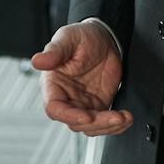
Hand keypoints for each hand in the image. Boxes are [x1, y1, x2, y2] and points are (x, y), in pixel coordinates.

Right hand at [32, 20, 130, 135]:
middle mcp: (67, 97)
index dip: (69, 116)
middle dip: (95, 123)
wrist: (105, 37)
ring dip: (108, 127)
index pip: (55, 108)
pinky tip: (125, 118)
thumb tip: (37, 61)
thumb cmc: (82, 36)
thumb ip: (54, 51)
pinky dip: (116, 125)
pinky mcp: (98, 105)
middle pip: (75, 122)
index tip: (86, 116)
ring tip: (123, 118)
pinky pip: (104, 122)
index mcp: (53, 85)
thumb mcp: (68, 38)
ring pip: (90, 127)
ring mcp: (83, 103)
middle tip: (114, 117)